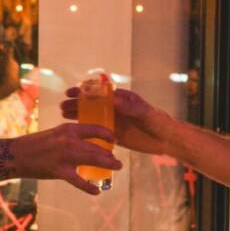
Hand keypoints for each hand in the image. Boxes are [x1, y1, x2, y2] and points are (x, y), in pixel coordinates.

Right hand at [11, 123, 122, 195]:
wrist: (15, 154)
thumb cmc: (35, 144)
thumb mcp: (56, 134)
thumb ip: (71, 138)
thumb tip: (86, 143)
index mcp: (69, 129)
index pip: (94, 129)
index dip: (107, 134)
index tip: (115, 140)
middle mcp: (69, 140)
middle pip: (96, 148)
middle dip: (110, 155)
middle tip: (118, 161)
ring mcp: (65, 156)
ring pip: (92, 160)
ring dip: (107, 165)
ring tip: (116, 169)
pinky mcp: (59, 171)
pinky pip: (78, 181)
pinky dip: (88, 187)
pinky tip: (97, 191)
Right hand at [60, 88, 174, 156]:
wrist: (166, 139)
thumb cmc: (158, 122)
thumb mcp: (145, 113)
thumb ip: (131, 107)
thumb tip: (114, 99)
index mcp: (122, 99)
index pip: (100, 92)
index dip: (85, 91)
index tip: (73, 92)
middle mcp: (115, 108)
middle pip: (92, 104)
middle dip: (77, 103)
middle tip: (63, 106)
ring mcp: (114, 122)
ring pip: (92, 117)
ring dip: (78, 115)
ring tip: (63, 116)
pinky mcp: (115, 135)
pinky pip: (98, 132)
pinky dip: (87, 132)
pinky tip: (75, 135)